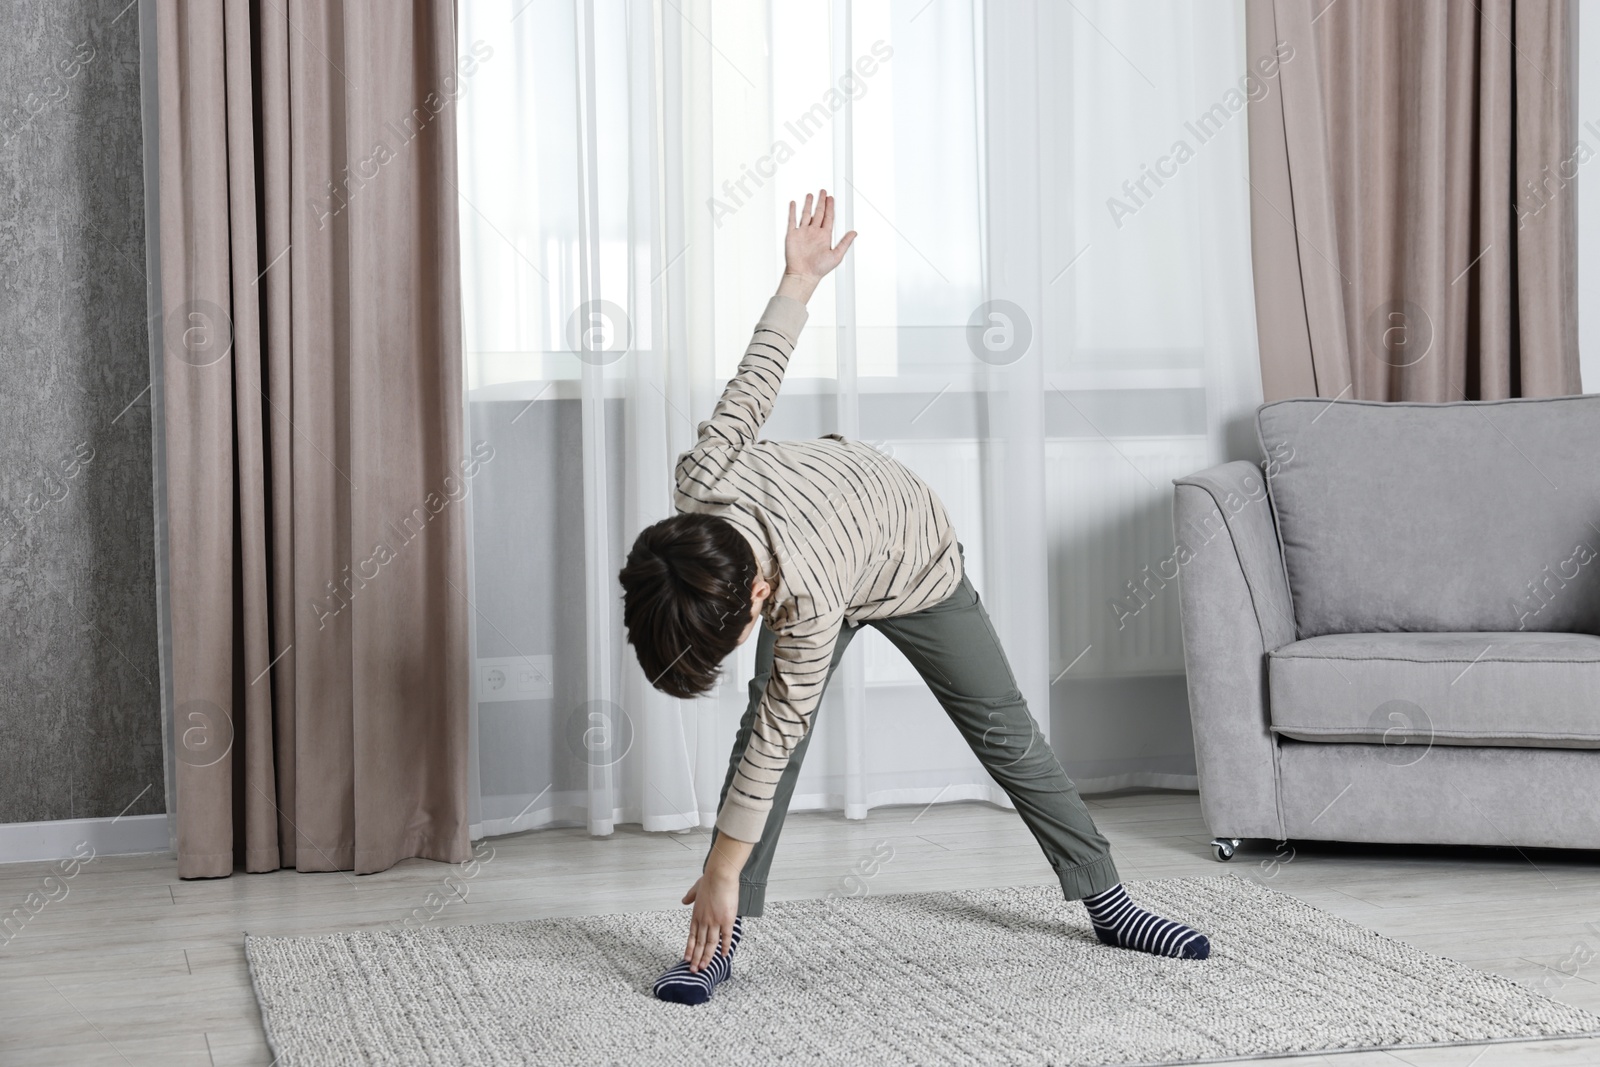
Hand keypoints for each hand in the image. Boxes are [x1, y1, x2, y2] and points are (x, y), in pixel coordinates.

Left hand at [680, 869, 739, 972]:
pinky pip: (725, 937)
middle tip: (694, 970)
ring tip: (704, 968)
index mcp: (696, 915)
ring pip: (710, 944)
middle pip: (700, 943)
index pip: (692, 936)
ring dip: (707, 957)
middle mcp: (704, 921)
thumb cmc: (709, 880)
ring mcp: (715, 922)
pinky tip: (723, 955)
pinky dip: (724, 947)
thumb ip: (690, 896)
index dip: (690, 949)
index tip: (687, 959)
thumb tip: (684, 900)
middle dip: (696, 958)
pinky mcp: (726, 920)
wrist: (720, 876)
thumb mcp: (696, 888)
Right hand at [778, 188, 856, 302]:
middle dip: (821, 202)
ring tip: (810, 195)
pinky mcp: (792, 235)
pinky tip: (794, 204)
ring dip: (808, 204)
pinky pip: (792, 220)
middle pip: (818, 213)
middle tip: (823, 192)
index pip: (828, 217)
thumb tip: (855, 232)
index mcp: (824, 236)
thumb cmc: (819, 269)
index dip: (830, 207)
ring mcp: (803, 233)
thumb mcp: (836, 255)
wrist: (803, 274)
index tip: (832, 198)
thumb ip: (845, 242)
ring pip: (806, 214)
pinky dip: (792, 211)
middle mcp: (814, 233)